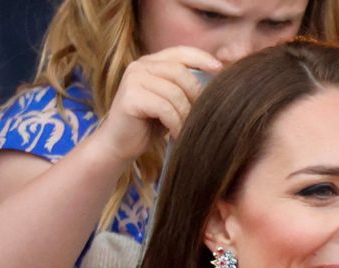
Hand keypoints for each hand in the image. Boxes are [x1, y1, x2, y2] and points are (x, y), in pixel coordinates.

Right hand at [92, 46, 222, 163]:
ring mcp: (133, 79)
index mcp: (152, 62)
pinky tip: (176, 134)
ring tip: (187, 129)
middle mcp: (140, 66)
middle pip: (180, 72)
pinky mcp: (130, 97)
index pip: (180, 52)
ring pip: (174, 92)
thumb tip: (216, 80)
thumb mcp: (171, 101)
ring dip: (185, 114)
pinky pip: (164, 107)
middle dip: (195, 96)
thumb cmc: (149, 124)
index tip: (219, 69)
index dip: (202, 58)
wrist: (120, 144)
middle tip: (198, 117)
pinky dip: (175, 123)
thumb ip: (184, 87)